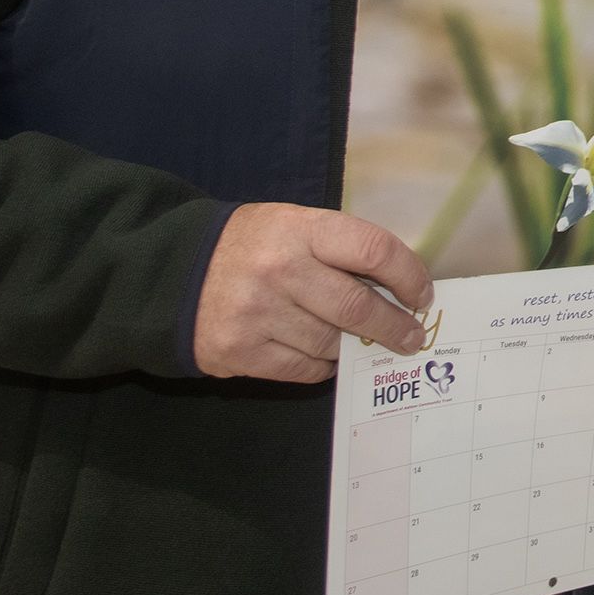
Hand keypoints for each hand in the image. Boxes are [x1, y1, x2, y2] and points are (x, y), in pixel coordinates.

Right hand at [192, 202, 435, 383]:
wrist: (170, 274)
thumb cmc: (250, 246)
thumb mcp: (292, 225)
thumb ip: (341, 249)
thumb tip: (400, 287)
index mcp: (300, 230)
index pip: (373, 250)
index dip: (409, 275)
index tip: (423, 295)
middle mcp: (280, 270)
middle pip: (358, 307)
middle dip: (395, 326)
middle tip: (411, 336)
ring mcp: (258, 314)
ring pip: (333, 343)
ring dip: (356, 347)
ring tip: (366, 344)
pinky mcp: (240, 352)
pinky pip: (304, 369)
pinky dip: (323, 366)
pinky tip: (325, 355)